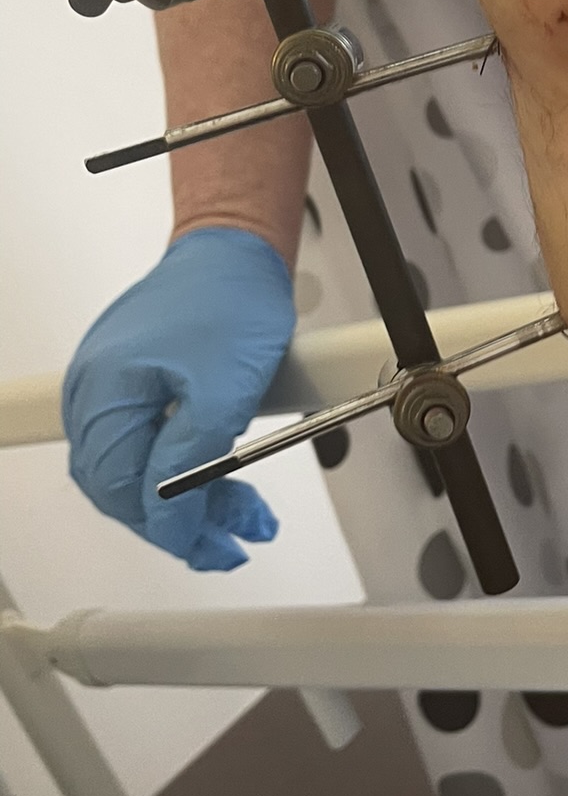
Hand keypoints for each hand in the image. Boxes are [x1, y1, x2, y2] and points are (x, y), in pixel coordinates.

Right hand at [62, 229, 291, 570]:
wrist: (239, 249)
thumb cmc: (232, 297)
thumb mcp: (225, 387)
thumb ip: (192, 458)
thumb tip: (173, 519)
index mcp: (106, 392)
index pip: (122, 489)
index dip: (171, 526)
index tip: (215, 546)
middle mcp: (95, 392)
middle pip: (123, 487)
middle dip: (182, 521)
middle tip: (234, 538)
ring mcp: (112, 387)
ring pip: (138, 470)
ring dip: (190, 500)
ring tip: (244, 515)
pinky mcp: (136, 384)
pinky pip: (150, 442)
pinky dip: (187, 468)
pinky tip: (225, 480)